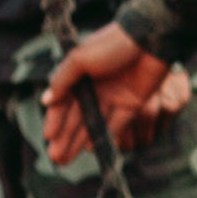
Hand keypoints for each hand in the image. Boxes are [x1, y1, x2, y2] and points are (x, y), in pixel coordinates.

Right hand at [42, 23, 169, 164]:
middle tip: (55, 158)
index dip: (55, 120)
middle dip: (65, 137)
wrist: (150, 39)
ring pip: (94, 123)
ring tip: (67, 158)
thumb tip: (46, 101)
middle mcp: (96, 87)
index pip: (63, 102)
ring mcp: (115, 96)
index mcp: (80, 74)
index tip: (48, 137)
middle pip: (77, 117)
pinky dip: (104, 135)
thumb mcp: (80, 59)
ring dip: (80, 140)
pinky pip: (116, 123)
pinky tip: (91, 149)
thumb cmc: (112, 44)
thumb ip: (63, 80)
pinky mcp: (134, 104)